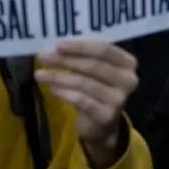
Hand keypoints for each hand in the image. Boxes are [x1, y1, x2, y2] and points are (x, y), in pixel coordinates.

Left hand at [36, 40, 138, 167]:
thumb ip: (83, 56)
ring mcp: (119, 99)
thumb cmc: (97, 87)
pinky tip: (52, 89)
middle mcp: (128, 80)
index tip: (58, 44)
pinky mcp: (106, 115)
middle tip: (42, 56)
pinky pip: (81, 100)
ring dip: (59, 77)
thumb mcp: (95, 69)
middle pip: (93, 65)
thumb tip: (54, 47)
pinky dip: (64, 93)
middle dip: (65, 60)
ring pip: (84, 83)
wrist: (102, 124)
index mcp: (128, 63)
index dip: (80, 46)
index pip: (104, 50)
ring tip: (40, 74)